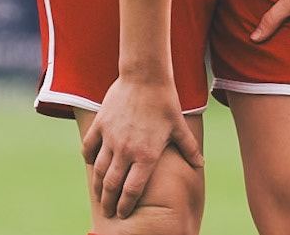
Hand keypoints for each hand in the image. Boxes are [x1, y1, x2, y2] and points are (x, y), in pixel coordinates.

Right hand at [81, 75, 202, 219]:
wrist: (145, 77)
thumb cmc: (165, 102)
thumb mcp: (179, 127)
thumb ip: (189, 149)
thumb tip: (201, 164)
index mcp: (146, 155)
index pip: (132, 190)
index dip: (126, 205)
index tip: (123, 213)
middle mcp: (126, 150)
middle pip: (112, 185)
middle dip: (109, 202)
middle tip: (108, 211)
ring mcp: (111, 138)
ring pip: (98, 170)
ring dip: (98, 186)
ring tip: (99, 195)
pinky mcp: (101, 125)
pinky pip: (89, 147)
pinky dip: (88, 158)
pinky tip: (91, 164)